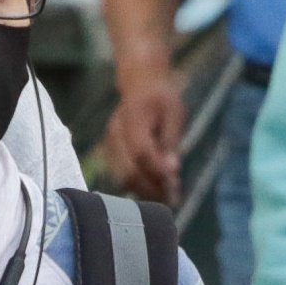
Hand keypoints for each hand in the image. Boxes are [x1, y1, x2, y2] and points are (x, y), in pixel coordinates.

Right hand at [106, 74, 187, 204]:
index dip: (158, 170)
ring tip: (167, 196)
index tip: (176, 181)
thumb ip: (171, 141)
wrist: (140, 87)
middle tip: (174, 196)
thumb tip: (171, 170)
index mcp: (133, 117)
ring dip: (145, 192)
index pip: (141, 151)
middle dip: (152, 188)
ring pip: (122, 179)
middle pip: (128, 171)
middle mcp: (115, 132)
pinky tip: (156, 189)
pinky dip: (138, 188)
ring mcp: (109, 144)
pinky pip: (121, 178)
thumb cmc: (162, 100)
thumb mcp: (175, 113)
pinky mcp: (110, 154)